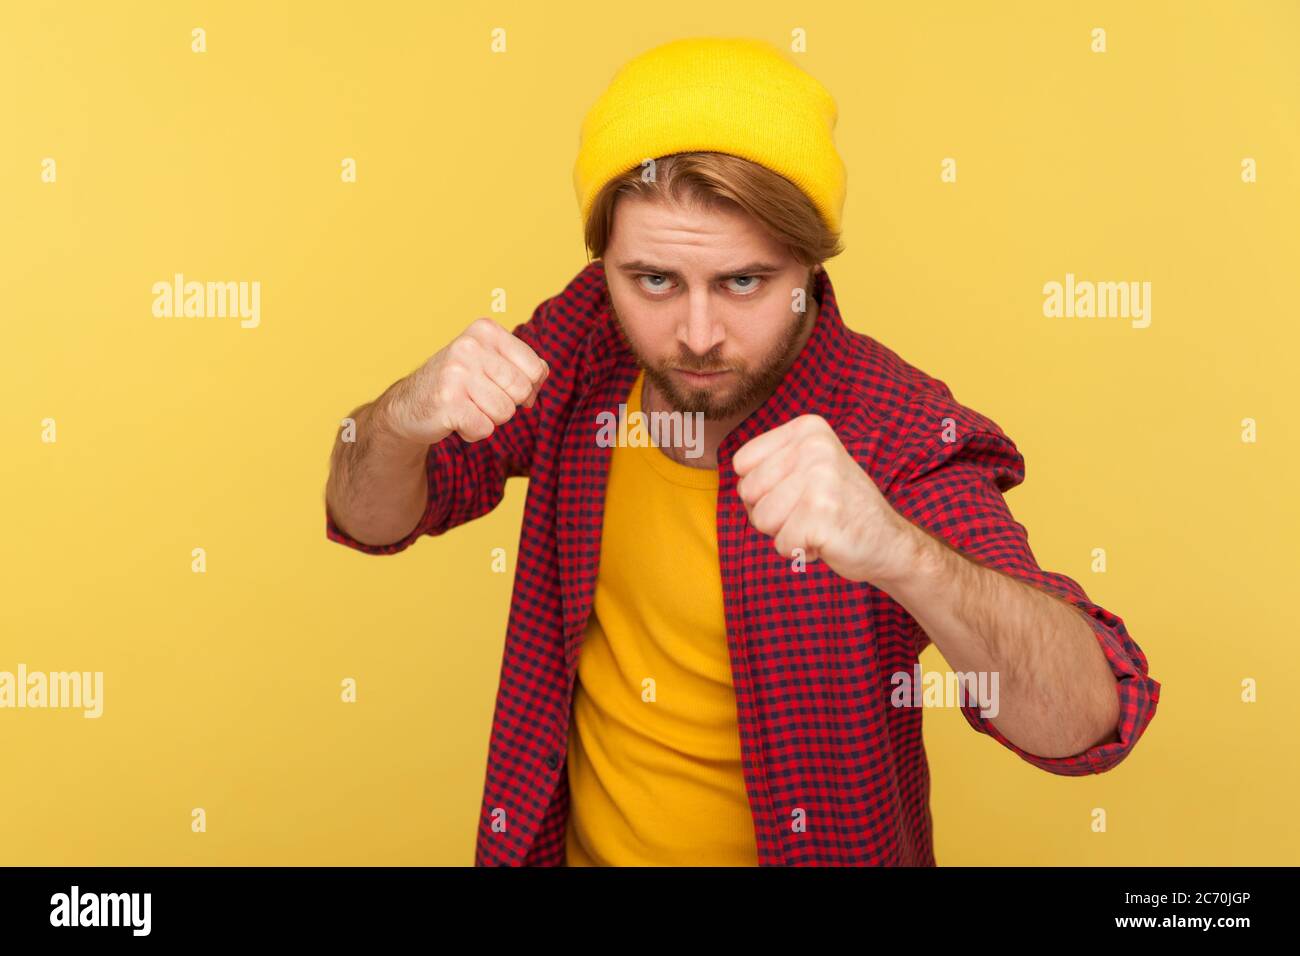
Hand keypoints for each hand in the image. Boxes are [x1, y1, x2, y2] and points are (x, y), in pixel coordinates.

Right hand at [381, 318, 548, 444]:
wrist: (407, 405)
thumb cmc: (458, 384)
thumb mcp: (490, 362)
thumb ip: (522, 364)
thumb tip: (542, 375)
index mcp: (485, 330)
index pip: (535, 368)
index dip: (527, 387)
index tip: (503, 388)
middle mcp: (469, 346)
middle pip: (522, 391)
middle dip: (507, 405)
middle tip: (479, 399)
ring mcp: (456, 373)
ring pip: (505, 412)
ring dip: (489, 419)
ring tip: (466, 408)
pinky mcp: (447, 401)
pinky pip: (484, 429)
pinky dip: (473, 433)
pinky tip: (455, 420)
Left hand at [732, 414, 916, 584]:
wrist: (889, 542)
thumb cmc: (839, 507)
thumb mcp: (807, 466)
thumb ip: (770, 462)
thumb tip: (722, 464)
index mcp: (808, 429)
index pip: (742, 463)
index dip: (761, 489)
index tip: (796, 491)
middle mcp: (814, 447)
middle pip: (748, 492)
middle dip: (771, 513)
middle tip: (809, 512)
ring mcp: (820, 480)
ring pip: (761, 520)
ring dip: (785, 533)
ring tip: (817, 524)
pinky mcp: (822, 515)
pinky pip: (781, 544)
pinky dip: (800, 551)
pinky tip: (826, 540)